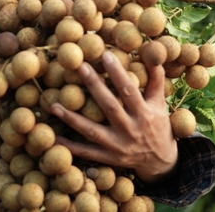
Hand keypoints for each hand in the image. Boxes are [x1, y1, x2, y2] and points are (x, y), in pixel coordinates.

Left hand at [50, 50, 178, 183]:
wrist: (160, 161)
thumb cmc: (158, 126)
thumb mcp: (159, 103)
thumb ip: (156, 79)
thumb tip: (153, 53)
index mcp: (144, 114)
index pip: (129, 90)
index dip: (117, 72)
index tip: (104, 54)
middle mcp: (131, 130)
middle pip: (109, 106)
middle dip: (94, 86)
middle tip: (79, 66)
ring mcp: (118, 146)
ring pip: (92, 131)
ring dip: (72, 118)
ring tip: (54, 105)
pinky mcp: (109, 158)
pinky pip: (87, 153)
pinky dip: (71, 146)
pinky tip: (55, 137)